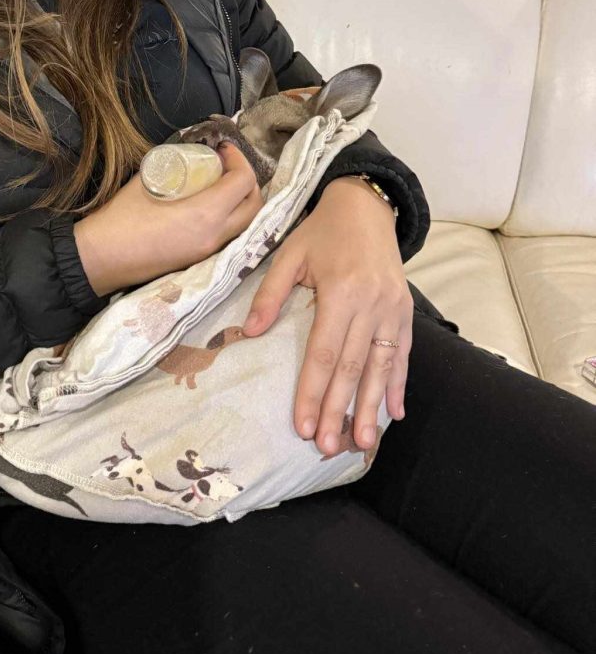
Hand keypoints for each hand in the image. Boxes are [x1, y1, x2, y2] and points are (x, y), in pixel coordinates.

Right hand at [74, 141, 262, 296]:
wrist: (100, 258)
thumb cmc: (121, 217)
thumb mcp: (150, 179)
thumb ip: (177, 166)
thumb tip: (191, 153)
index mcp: (206, 214)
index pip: (244, 182)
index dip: (239, 159)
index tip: (222, 148)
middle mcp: (216, 235)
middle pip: (254, 205)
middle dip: (247, 180)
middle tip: (227, 164)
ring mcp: (210, 251)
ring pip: (246, 223)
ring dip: (241, 200)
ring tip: (220, 183)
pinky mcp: (200, 260)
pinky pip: (230, 235)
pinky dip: (231, 217)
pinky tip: (210, 205)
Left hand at [241, 176, 412, 455]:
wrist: (366, 206)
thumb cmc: (321, 232)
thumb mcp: (288, 253)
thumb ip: (270, 294)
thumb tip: (248, 333)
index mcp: (340, 290)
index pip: (324, 352)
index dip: (314, 391)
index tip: (304, 425)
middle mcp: (371, 303)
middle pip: (353, 367)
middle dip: (340, 410)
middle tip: (329, 447)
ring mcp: (393, 309)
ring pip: (381, 367)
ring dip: (370, 408)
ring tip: (362, 443)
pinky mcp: (405, 311)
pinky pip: (402, 354)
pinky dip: (398, 384)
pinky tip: (394, 413)